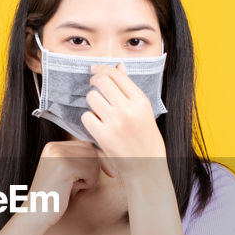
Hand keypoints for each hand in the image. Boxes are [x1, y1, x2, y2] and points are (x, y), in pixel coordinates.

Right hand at [20, 139, 114, 231]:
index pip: (87, 145)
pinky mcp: (64, 166)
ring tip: (74, 187)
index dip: (100, 159)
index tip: (110, 172)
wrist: (36, 214)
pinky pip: (91, 171)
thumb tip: (104, 154)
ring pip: (93, 161)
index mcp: (53, 146)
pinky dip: (88, 184)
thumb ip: (80, 161)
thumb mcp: (66, 174)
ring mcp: (59, 155)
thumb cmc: (53, 197)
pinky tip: (72, 190)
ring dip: (91, 178)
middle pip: (92, 150)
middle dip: (95, 169)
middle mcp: (54, 147)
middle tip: (82, 185)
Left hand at [80, 63, 166, 178]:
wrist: (147, 168)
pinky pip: (86, 116)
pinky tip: (97, 124)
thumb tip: (119, 67)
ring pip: (92, 98)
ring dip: (92, 101)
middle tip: (94, 84)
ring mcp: (115, 123)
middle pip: (102, 82)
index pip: (117, 75)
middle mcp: (128, 109)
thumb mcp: (145, 112)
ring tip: (99, 109)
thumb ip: (130, 90)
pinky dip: (89, 119)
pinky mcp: (103, 136)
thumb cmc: (147, 139)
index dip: (103, 69)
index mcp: (141, 101)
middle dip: (95, 81)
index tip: (96, 70)